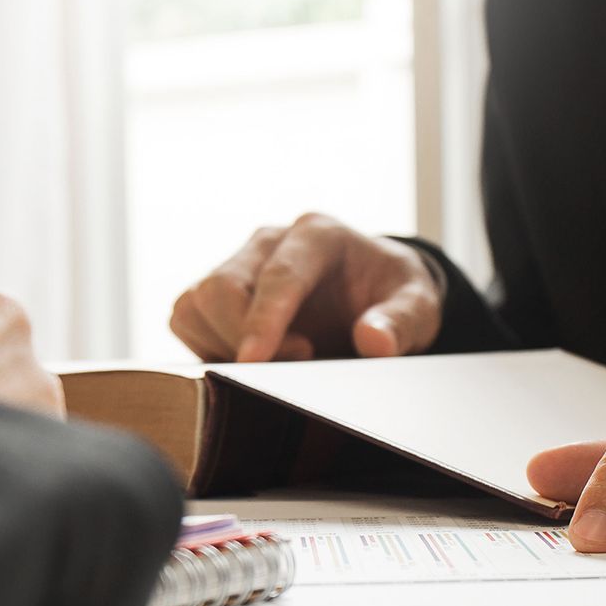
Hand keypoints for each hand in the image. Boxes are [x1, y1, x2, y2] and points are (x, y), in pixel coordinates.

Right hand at [169, 212, 441, 361]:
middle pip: (222, 286)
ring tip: (271, 369)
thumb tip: (374, 341)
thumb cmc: (393, 295)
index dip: (263, 319)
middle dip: (241, 337)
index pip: (279, 274)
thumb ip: (402, 321)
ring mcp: (240, 264)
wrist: (374, 295)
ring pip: (195, 303)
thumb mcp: (419, 307)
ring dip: (219, 346)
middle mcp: (270, 242)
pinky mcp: (218, 293)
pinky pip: (187, 319)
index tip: (254, 360)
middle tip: (289, 372)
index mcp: (318, 234)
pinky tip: (246, 365)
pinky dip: (204, 349)